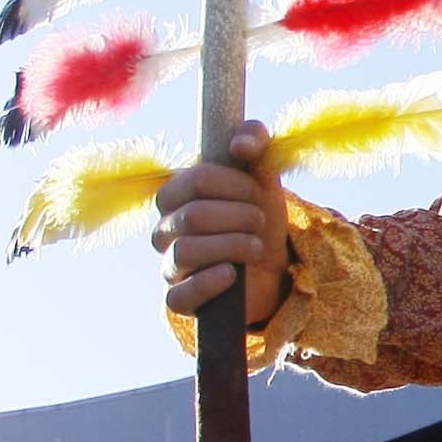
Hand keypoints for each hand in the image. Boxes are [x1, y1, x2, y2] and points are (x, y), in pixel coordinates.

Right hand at [152, 121, 291, 322]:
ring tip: (256, 246)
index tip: (258, 190)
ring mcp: (170, 265)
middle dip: (240, 216)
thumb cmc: (258, 213)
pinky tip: (231, 274)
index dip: (236, 183)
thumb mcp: (263, 173)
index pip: (198, 178)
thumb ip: (255, 142)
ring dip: (235, 245)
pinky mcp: (181, 299)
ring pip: (187, 250)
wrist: (277, 263)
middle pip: (194, 215)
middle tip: (259, 220)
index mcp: (176, 194)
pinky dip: (208, 283)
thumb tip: (241, 143)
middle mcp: (164, 229)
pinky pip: (178, 295)